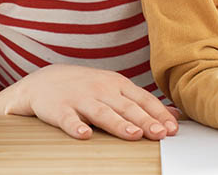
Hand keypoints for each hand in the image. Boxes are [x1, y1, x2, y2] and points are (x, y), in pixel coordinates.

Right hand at [0, 64, 179, 140]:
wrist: (44, 81)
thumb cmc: (87, 88)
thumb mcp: (116, 89)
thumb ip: (143, 102)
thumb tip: (174, 114)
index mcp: (118, 85)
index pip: (143, 99)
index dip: (158, 114)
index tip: (172, 129)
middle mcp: (102, 90)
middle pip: (127, 107)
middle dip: (145, 120)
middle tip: (160, 134)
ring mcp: (80, 99)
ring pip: (102, 113)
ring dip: (118, 124)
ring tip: (133, 135)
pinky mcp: (59, 109)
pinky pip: (68, 120)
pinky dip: (76, 127)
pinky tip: (84, 136)